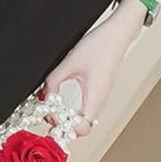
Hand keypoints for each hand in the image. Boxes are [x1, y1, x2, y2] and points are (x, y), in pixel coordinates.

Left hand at [41, 0, 144, 136]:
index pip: (83, 129)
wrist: (117, 33)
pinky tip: (61, 100)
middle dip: (64, 125)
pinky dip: (72, 109)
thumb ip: (53, 81)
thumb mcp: (69, 63)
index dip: (66, 129)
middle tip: (48, 115)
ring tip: (53, 108)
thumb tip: (43, 96)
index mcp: (95, 97)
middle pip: (83, 127)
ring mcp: (100, 95)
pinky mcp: (98, 89)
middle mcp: (99, 100)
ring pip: (84, 118)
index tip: (52, 118)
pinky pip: (85, 108)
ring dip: (67, 117)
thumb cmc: (99, 46)